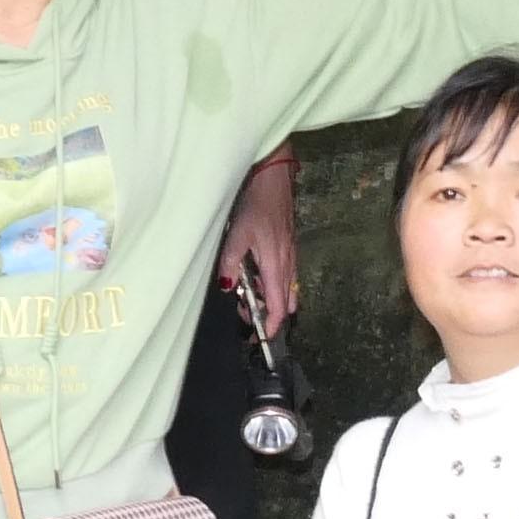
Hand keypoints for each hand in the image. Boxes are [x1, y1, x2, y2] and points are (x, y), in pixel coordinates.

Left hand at [218, 155, 299, 331]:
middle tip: (246, 313)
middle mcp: (288, 264)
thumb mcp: (236, 235)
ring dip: (270, 299)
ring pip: (287, 289)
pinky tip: (258, 277)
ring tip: (249, 296)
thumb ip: (230, 264)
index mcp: (276, 266)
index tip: (259, 338)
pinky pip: (286, 276)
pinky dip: (274, 285)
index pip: (280, 307)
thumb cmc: (256, 206)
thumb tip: (226, 288)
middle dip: (268, 314)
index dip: (272, 326)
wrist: (273, 179)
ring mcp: (291, 256)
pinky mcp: (289, 247)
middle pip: (285, 302)